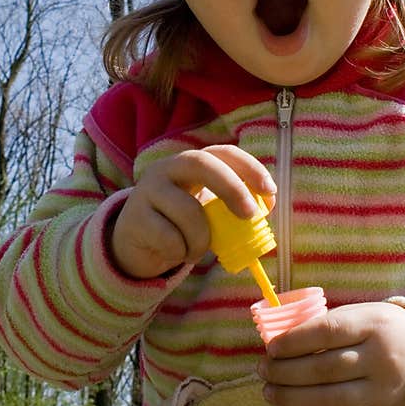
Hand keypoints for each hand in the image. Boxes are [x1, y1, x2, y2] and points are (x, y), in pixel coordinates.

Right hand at [109, 144, 275, 278]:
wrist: (134, 243)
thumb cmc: (180, 224)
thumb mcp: (208, 212)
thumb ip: (233, 206)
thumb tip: (267, 207)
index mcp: (192, 163)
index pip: (223, 153)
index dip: (249, 167)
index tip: (270, 191)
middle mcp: (168, 167)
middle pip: (201, 163)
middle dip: (232, 187)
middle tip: (249, 215)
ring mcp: (148, 190)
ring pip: (189, 211)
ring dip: (202, 239)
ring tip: (197, 251)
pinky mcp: (135, 217)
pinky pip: (170, 238)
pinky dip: (181, 252)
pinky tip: (176, 252)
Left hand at [257, 301, 404, 405]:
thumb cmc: (383, 330)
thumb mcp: (364, 315)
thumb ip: (329, 325)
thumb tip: (283, 342)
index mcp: (373, 325)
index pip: (328, 331)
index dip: (296, 340)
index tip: (272, 347)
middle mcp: (380, 359)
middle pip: (325, 369)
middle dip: (286, 371)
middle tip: (263, 370)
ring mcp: (381, 391)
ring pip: (331, 400)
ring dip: (293, 398)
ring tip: (270, 392)